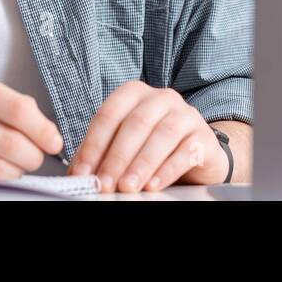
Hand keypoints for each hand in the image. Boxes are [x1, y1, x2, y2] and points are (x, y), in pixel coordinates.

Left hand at [66, 80, 226, 191]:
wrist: (196, 151)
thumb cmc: (153, 146)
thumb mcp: (125, 144)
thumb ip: (102, 153)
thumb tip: (78, 174)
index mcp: (134, 94)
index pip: (108, 115)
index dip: (93, 145)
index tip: (83, 172)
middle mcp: (161, 98)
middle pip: (135, 124)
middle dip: (116, 157)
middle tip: (104, 184)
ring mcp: (185, 114)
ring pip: (162, 135)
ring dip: (141, 164)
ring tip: (127, 187)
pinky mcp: (203, 136)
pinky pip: (185, 151)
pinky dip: (167, 170)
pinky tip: (153, 185)